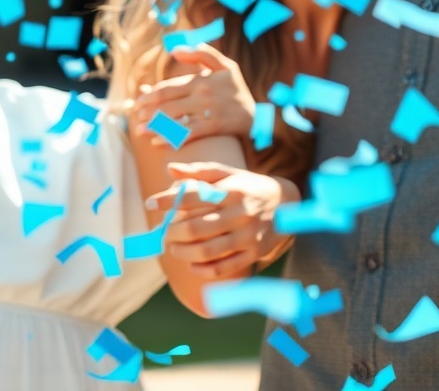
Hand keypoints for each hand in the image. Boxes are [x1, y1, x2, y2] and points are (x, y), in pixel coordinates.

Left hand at [131, 45, 255, 146]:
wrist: (259, 114)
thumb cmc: (237, 88)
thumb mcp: (224, 65)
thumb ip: (201, 53)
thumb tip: (175, 51)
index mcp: (201, 79)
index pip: (169, 87)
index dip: (151, 95)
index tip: (138, 101)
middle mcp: (202, 95)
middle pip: (168, 103)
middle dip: (148, 111)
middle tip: (135, 117)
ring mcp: (207, 112)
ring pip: (175, 118)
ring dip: (155, 125)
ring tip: (141, 131)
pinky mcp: (213, 127)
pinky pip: (188, 133)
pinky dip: (171, 137)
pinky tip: (158, 141)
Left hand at [146, 163, 287, 279]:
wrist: (289, 204)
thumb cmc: (250, 186)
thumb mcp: (228, 174)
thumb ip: (199, 172)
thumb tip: (170, 168)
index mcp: (231, 191)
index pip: (193, 195)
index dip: (168, 200)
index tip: (150, 203)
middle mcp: (240, 214)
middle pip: (196, 228)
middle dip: (172, 232)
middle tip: (162, 232)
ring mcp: (247, 236)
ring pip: (207, 250)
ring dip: (184, 252)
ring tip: (174, 248)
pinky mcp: (253, 254)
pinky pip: (224, 267)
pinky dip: (203, 270)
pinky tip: (192, 265)